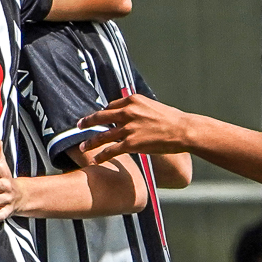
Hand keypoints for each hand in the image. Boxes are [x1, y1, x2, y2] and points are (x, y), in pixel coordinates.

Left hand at [79, 92, 195, 160]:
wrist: (183, 130)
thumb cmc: (172, 119)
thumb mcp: (153, 106)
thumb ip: (139, 109)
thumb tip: (133, 113)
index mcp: (132, 100)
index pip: (111, 106)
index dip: (103, 113)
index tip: (97, 118)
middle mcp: (127, 112)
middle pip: (101, 117)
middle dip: (88, 122)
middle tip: (78, 125)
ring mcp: (128, 128)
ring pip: (103, 136)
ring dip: (90, 142)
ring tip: (82, 147)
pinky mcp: (131, 144)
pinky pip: (111, 150)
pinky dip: (101, 156)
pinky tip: (95, 160)